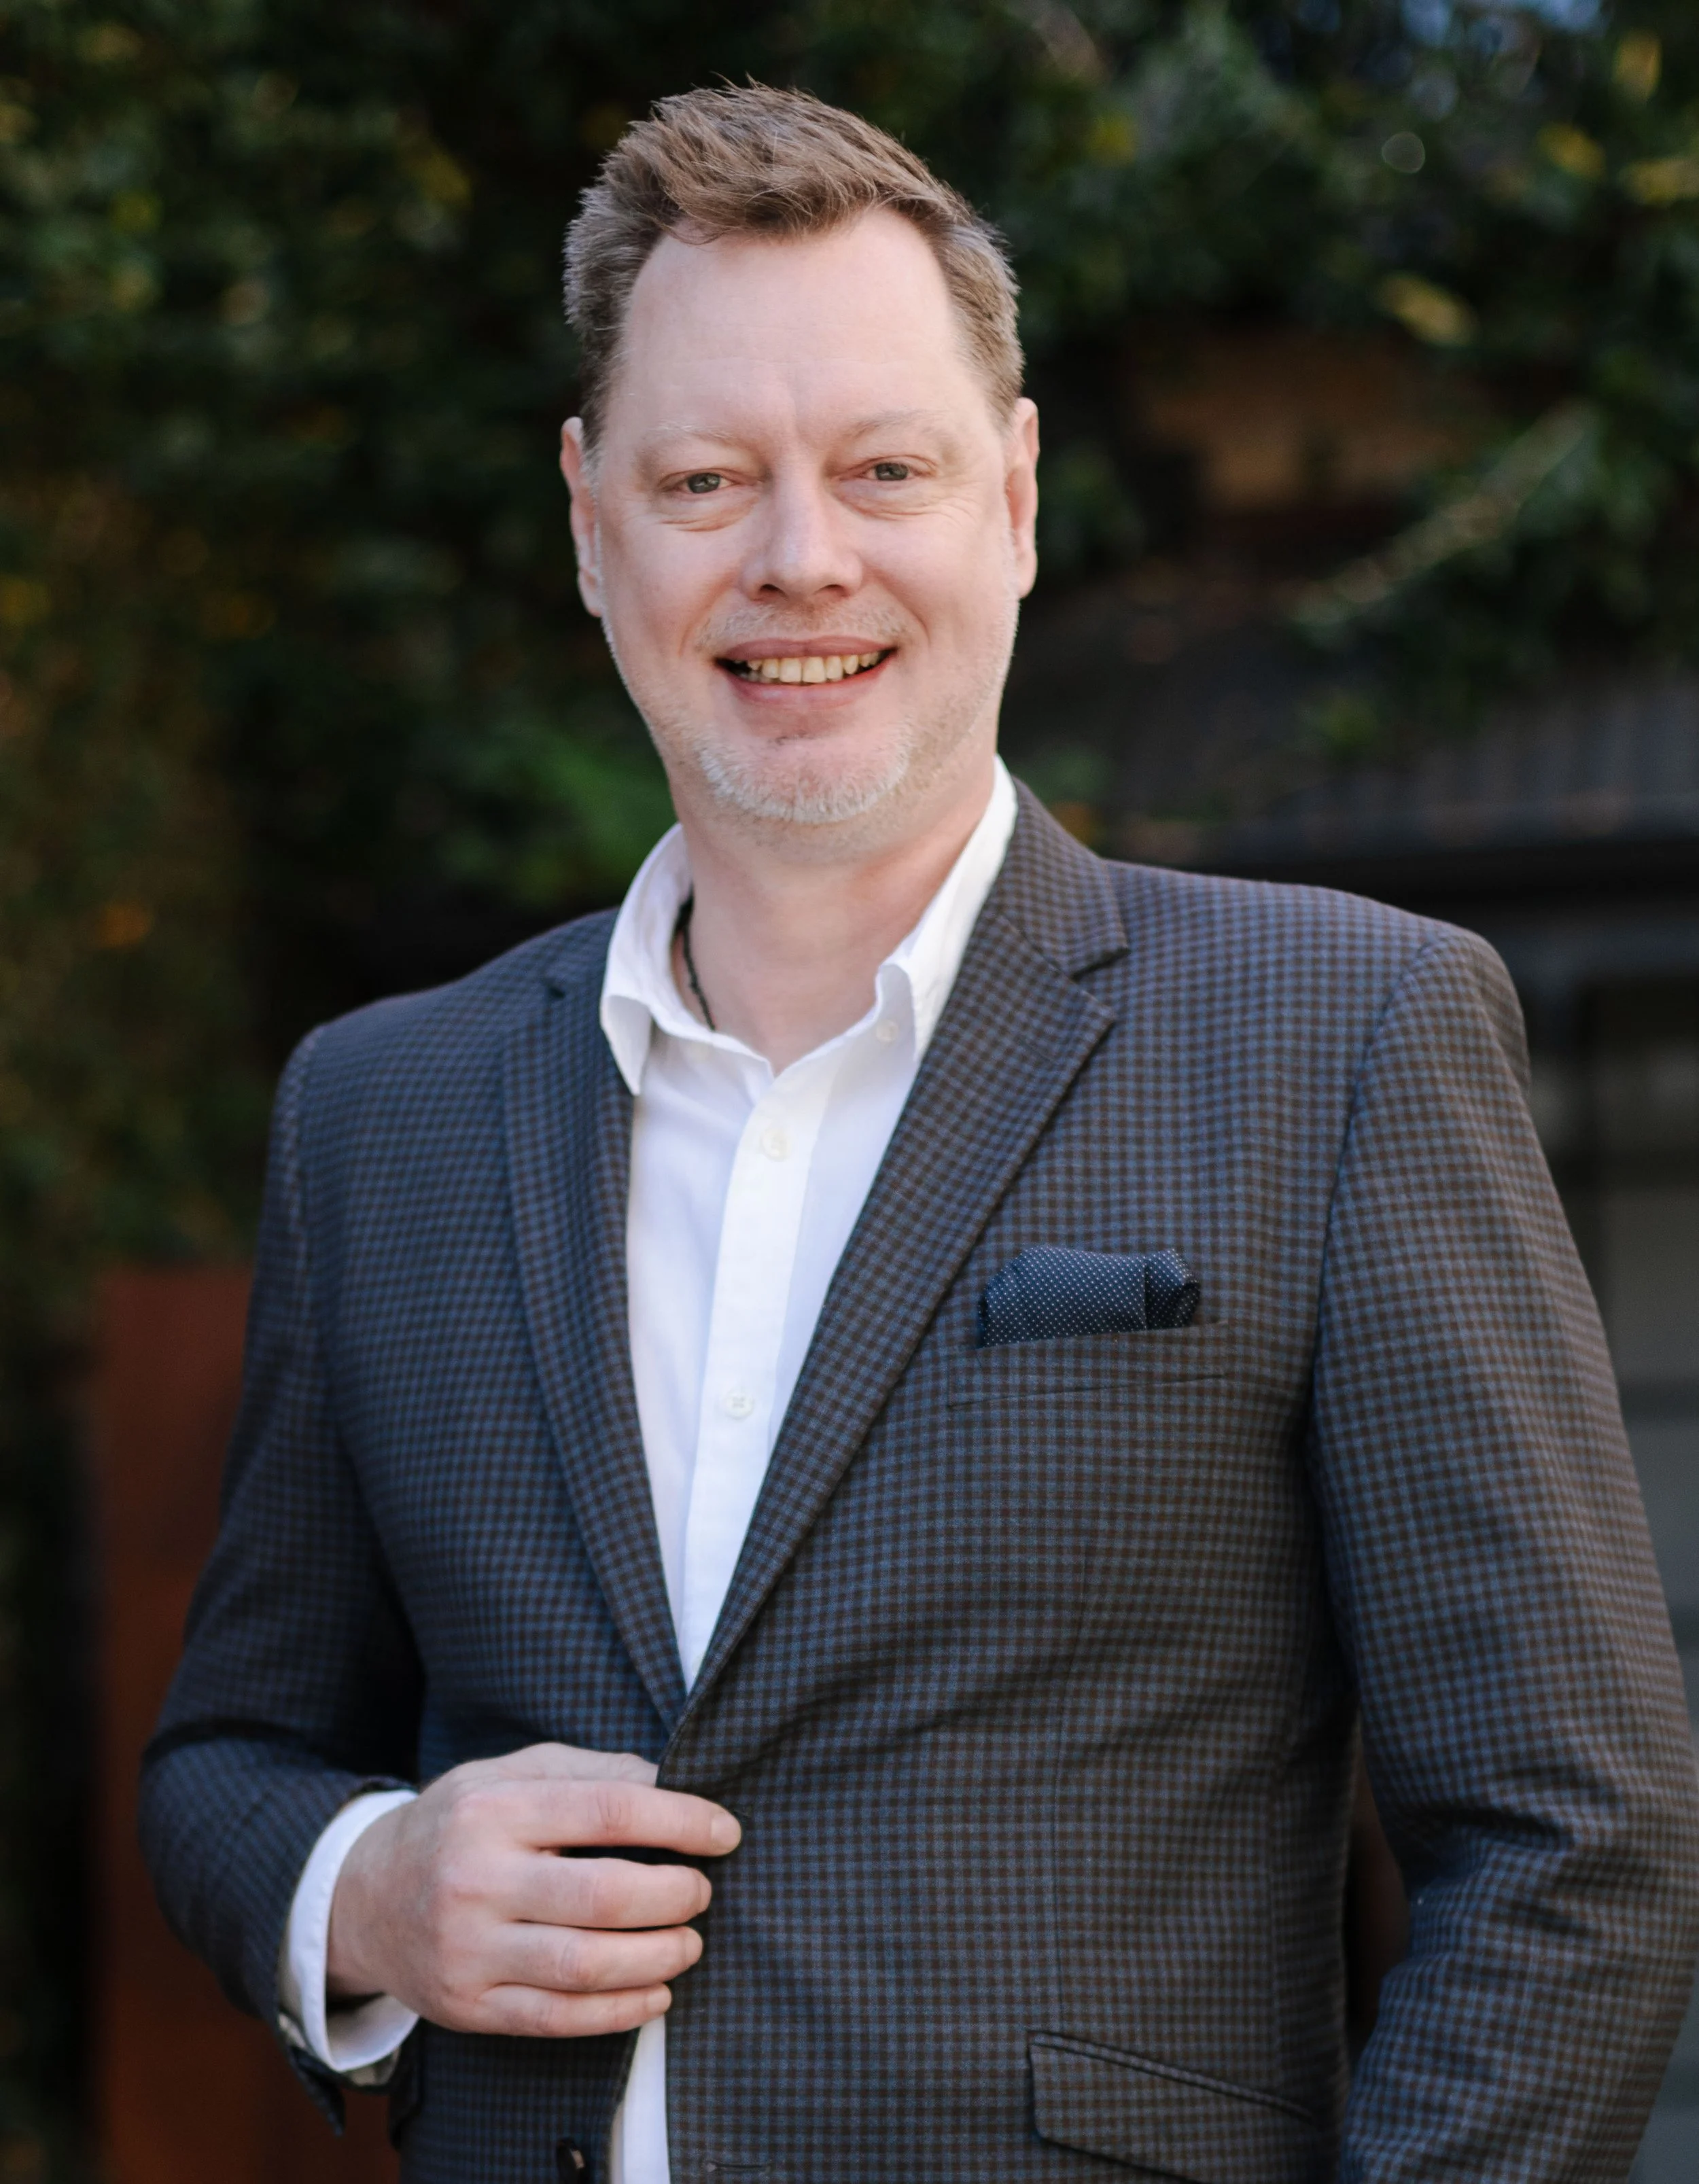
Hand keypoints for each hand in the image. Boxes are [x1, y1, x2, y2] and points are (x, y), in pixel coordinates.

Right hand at [326, 1742, 739, 2038]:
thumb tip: (676, 1782)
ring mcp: (467, 1949)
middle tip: (703, 1891)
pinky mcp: (467, 2006)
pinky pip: (557, 2019)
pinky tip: (657, 1993)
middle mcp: (475, 1879)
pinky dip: (621, 2012)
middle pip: (604, 1896)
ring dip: (658, 1958)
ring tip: (690, 1942)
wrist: (365, 1896)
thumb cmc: (463, 1823)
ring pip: (585, 1966)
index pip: (609, 1810)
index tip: (726, 1831)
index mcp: (494, 1809)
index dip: (681, 1820)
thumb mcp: (513, 1774)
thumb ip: (592, 1772)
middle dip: (675, 1895)